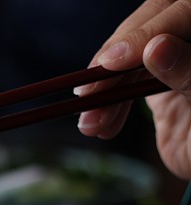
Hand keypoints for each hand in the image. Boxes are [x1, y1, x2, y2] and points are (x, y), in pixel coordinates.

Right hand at [75, 0, 190, 178]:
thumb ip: (188, 70)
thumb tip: (156, 47)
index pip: (177, 14)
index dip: (140, 35)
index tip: (111, 62)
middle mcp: (188, 40)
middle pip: (143, 34)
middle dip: (110, 67)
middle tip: (87, 93)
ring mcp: (174, 59)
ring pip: (127, 63)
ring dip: (102, 93)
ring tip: (90, 125)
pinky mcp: (158, 81)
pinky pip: (124, 85)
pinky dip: (108, 107)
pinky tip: (100, 127)